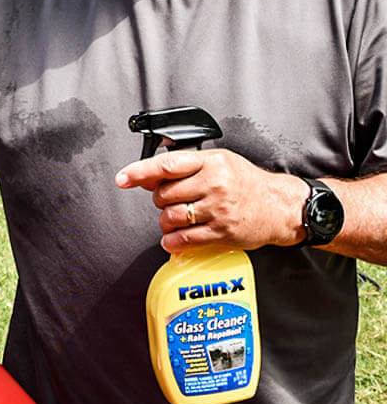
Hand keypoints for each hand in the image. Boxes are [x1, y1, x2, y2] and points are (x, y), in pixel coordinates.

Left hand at [115, 148, 306, 252]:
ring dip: (166, 222)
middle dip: (159, 200)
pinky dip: (173, 241)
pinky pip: (185, 239)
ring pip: (171, 217)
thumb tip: (149, 175)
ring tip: (174, 219)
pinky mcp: (223, 232)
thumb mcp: (219, 162)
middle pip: (164, 194)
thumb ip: (186, 166)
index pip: (167, 165)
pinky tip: (173, 239)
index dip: (140, 172)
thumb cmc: (246, 182)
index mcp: (212, 162)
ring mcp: (219, 209)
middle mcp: (215, 183)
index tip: (123, 178)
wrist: (279, 206)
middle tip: (170, 201)